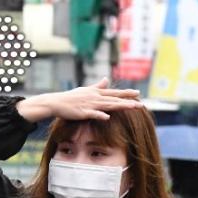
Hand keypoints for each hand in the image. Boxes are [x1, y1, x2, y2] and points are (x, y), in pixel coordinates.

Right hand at [15, 78, 142, 122]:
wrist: (56, 102)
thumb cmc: (71, 98)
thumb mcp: (86, 90)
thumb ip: (97, 86)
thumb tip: (106, 79)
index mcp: (96, 93)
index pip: (114, 93)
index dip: (126, 93)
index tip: (138, 93)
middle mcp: (95, 97)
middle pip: (114, 99)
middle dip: (128, 101)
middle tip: (141, 104)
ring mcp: (89, 104)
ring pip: (108, 105)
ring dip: (120, 106)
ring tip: (131, 108)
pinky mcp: (83, 112)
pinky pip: (93, 114)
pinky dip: (100, 115)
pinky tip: (108, 117)